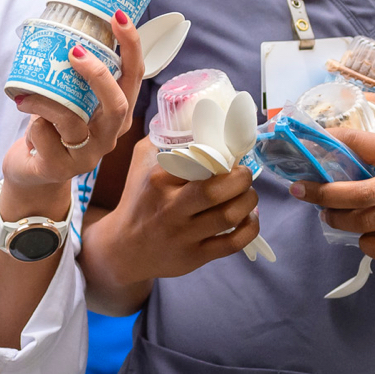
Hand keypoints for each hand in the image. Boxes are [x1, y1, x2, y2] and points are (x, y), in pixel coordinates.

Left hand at [1, 11, 146, 214]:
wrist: (33, 173)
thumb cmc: (53, 129)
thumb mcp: (68, 100)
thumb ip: (71, 77)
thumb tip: (59, 33)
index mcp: (117, 114)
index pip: (134, 76)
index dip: (130, 45)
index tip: (117, 16)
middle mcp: (109, 135)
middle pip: (118, 103)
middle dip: (98, 74)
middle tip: (74, 51)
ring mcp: (88, 155)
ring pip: (73, 120)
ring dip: (46, 101)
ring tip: (25, 94)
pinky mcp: (61, 168)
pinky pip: (45, 137)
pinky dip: (33, 125)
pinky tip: (29, 130)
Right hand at [83, 137, 259, 281]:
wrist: (124, 249)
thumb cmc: (139, 200)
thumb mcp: (141, 163)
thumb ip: (163, 140)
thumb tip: (195, 116)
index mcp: (158, 180)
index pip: (198, 162)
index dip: (223, 156)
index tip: (232, 154)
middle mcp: (170, 208)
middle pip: (216, 189)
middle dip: (241, 177)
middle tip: (244, 173)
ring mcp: (183, 235)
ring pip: (229, 215)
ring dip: (249, 200)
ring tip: (248, 193)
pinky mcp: (194, 257)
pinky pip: (233, 243)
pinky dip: (250, 228)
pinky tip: (249, 218)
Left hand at [294, 101, 374, 260]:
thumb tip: (361, 94)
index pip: (359, 142)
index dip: (330, 142)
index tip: (308, 144)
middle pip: (355, 192)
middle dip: (321, 193)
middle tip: (300, 190)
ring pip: (363, 222)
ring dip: (337, 220)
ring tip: (326, 214)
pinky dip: (368, 246)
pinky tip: (362, 237)